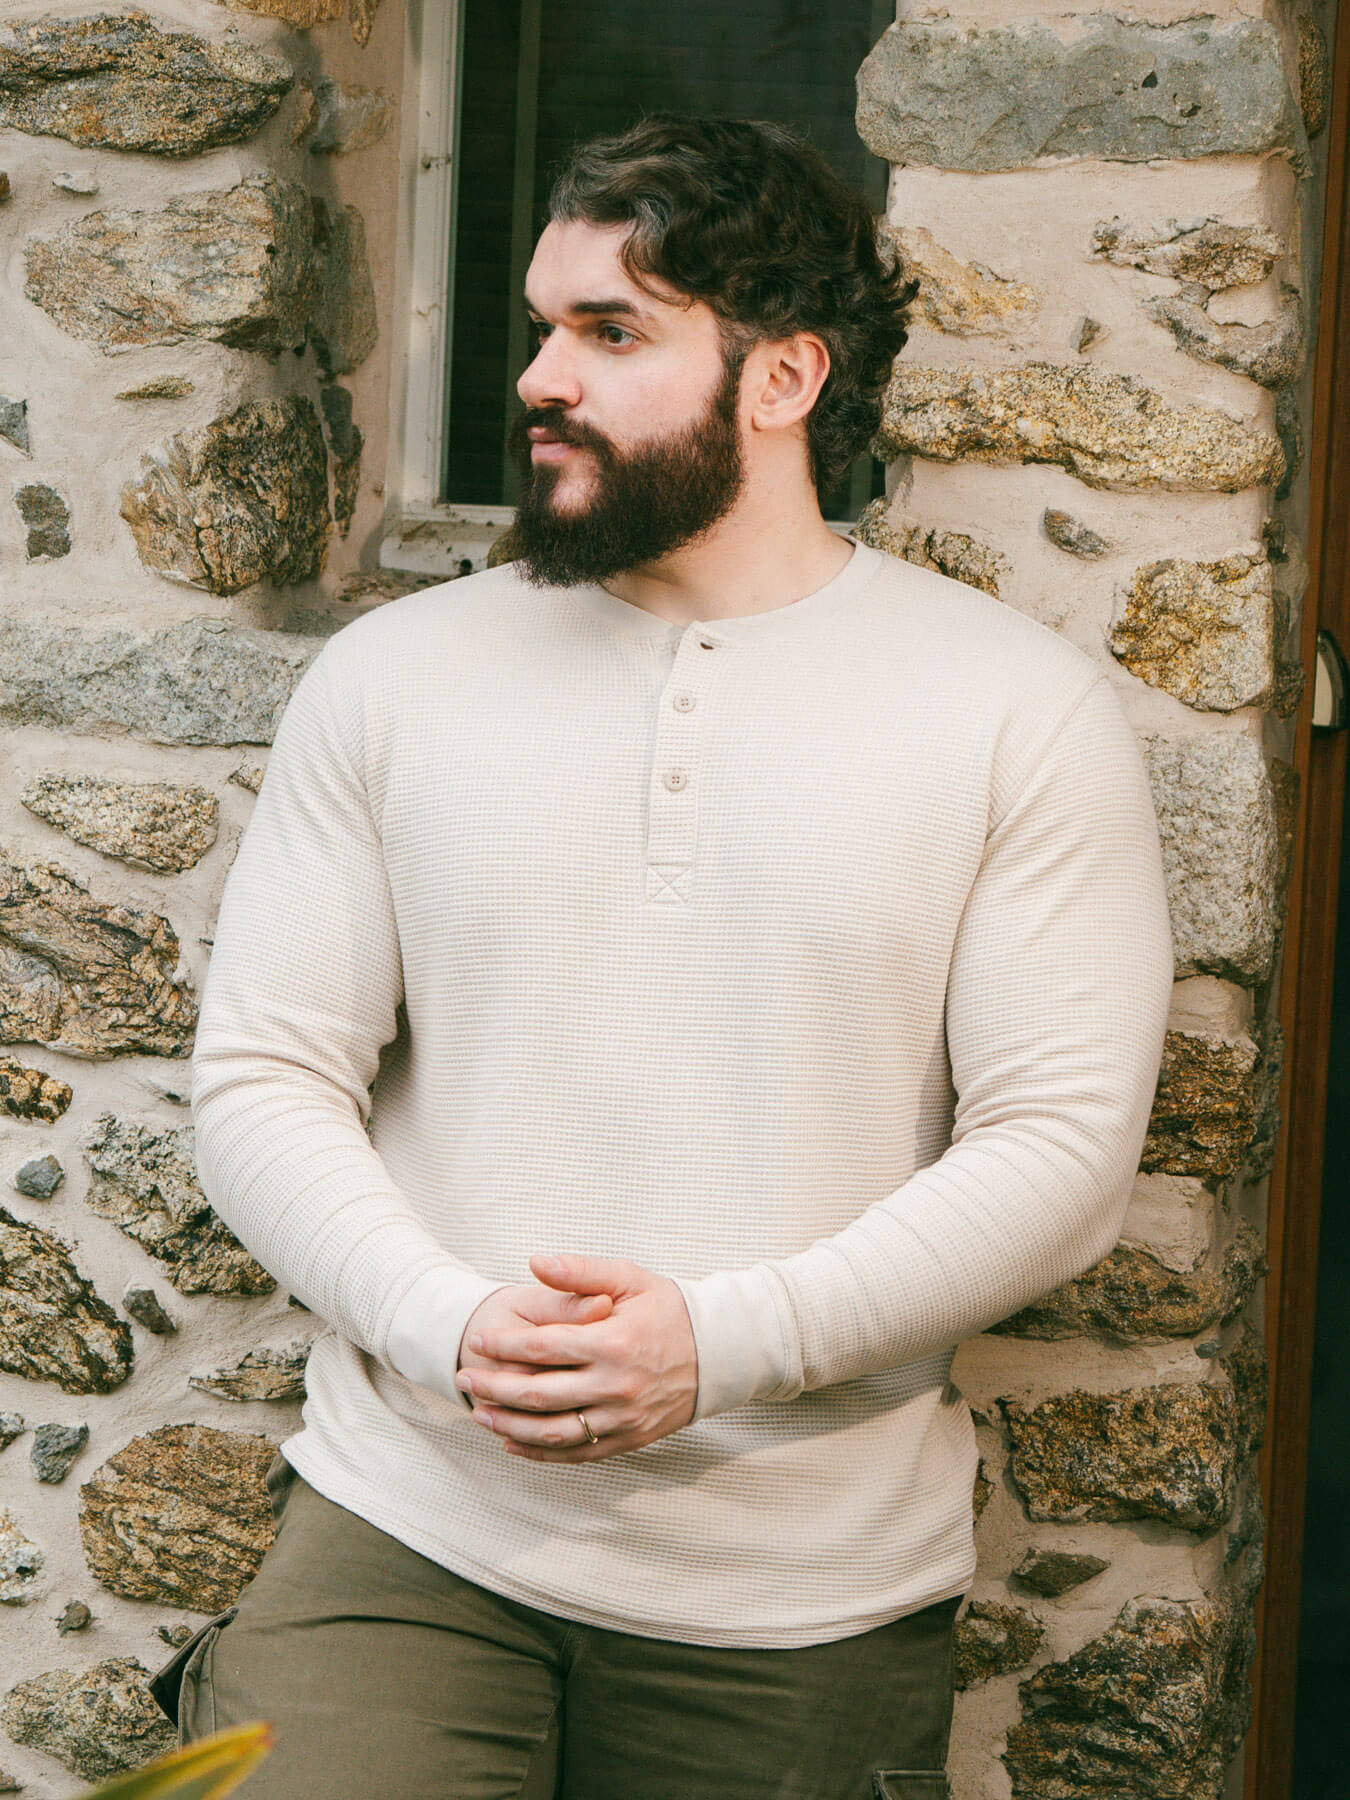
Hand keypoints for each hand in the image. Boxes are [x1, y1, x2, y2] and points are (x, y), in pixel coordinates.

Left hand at [454, 1253, 698, 1462]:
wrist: (718, 1353)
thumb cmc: (670, 1309)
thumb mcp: (630, 1278)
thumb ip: (581, 1271)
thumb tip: (534, 1262)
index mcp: (613, 1342)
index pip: (542, 1347)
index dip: (504, 1346)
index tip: (477, 1342)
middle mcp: (615, 1385)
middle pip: (538, 1394)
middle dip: (493, 1388)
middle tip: (465, 1379)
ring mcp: (622, 1418)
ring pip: (552, 1432)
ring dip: (509, 1426)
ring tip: (479, 1415)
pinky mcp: (628, 1439)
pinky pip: (576, 1453)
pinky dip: (540, 1453)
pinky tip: (513, 1443)